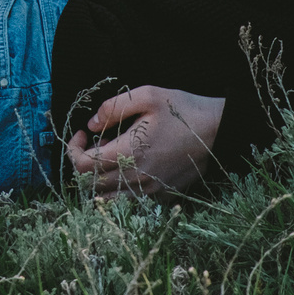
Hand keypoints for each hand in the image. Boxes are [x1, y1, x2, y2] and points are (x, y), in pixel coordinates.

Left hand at [64, 85, 225, 195]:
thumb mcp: (147, 95)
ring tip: (111, 153)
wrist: (219, 131)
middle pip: (91, 185)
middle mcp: (137, 178)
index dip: (73, 149)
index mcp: (130, 153)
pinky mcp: (162, 195)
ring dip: (100, 178)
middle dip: (84, 162)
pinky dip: (119, 187)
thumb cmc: (182, 110)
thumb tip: (91, 124)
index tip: (83, 132)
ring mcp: (150, 190)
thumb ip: (113, 108)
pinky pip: (130, 199)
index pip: (83, 166)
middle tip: (96, 140)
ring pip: (108, 197)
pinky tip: (131, 164)